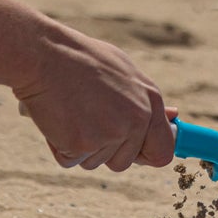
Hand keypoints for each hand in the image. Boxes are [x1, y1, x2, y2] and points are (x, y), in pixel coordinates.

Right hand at [12, 21, 176, 173]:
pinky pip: (70, 161)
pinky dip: (59, 146)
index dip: (146, 155)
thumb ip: (146, 100)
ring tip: (70, 110)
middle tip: (85, 118)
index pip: (163, 151)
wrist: (44, 55)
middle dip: (104, 150)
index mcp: (150, 101)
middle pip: (124, 162)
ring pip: (95, 163)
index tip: (133, 153)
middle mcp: (135, 120)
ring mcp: (109, 134)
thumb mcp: (123, 72)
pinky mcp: (81, 145)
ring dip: (80, 146)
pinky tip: (57, 117)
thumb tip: (173, 117)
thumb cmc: (80, 59)